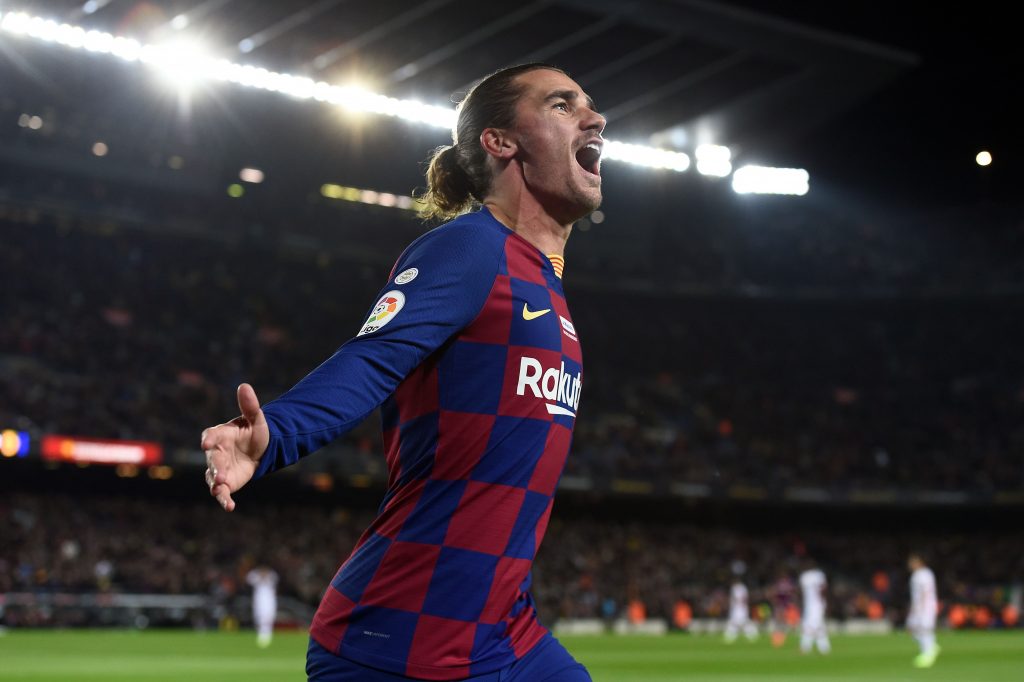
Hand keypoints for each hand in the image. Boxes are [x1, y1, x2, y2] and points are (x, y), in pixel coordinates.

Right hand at [201, 383, 269, 510]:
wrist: (259, 450)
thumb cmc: (253, 432)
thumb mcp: (256, 419)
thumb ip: (250, 405)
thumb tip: (244, 386)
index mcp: (220, 434)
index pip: (211, 435)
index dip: (209, 438)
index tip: (207, 442)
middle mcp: (215, 452)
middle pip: (213, 459)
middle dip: (216, 466)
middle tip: (221, 474)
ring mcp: (218, 469)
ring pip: (213, 477)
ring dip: (216, 484)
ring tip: (222, 491)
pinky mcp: (225, 483)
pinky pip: (221, 492)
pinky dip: (224, 499)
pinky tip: (229, 506)